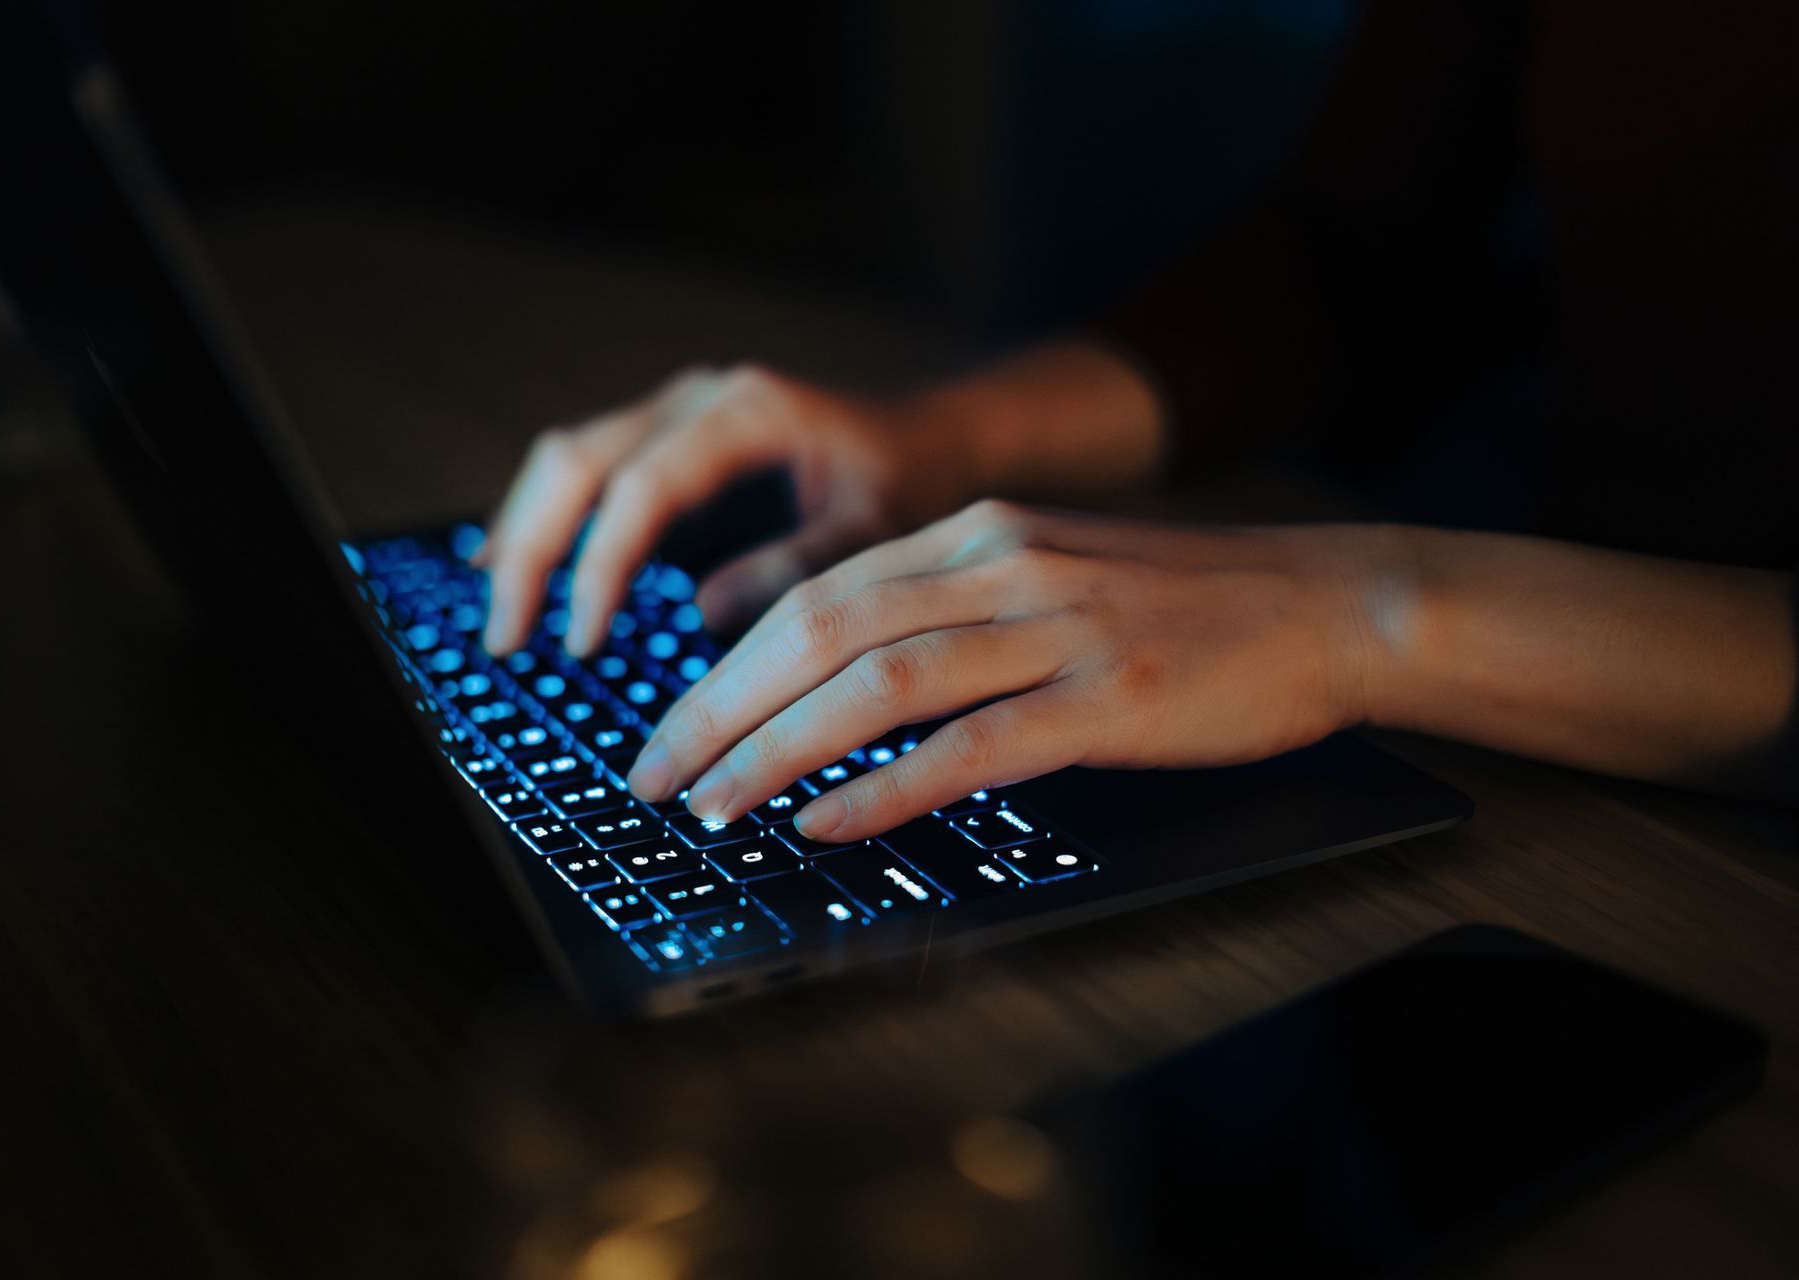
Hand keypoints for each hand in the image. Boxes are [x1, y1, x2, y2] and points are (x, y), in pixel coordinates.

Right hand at [474, 363, 978, 656]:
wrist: (929, 442)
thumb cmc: (907, 488)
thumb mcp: (874, 534)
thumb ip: (797, 568)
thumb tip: (702, 610)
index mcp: (746, 412)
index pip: (642, 485)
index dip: (601, 564)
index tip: (583, 641)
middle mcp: (697, 398)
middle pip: (577, 461)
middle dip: (532, 553)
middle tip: (510, 643)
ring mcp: (673, 410)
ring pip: (564, 459)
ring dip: (523, 536)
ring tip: (503, 621)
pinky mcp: (662, 436)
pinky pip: (580, 469)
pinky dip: (542, 519)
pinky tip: (507, 567)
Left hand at [626, 499, 1389, 843]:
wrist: (1327, 604)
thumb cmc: (1187, 605)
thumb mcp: (1052, 576)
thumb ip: (953, 613)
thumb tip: (846, 688)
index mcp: (978, 535)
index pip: (819, 597)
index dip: (727, 667)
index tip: (673, 729)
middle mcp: (1002, 567)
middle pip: (823, 632)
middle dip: (720, 709)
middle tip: (656, 776)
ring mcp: (1056, 629)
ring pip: (880, 682)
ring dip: (779, 748)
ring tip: (713, 806)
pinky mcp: (1108, 696)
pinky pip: (976, 744)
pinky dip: (891, 785)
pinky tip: (829, 820)